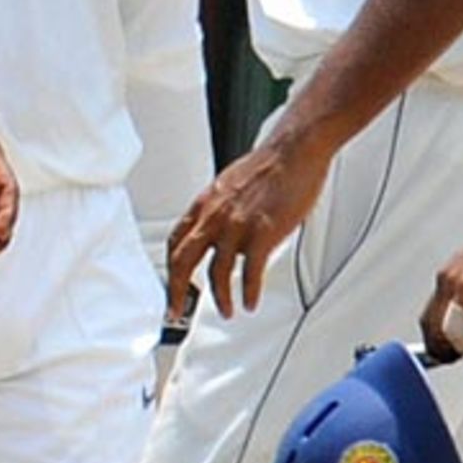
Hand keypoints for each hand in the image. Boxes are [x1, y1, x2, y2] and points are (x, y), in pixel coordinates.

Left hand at [167, 134, 330, 319]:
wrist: (292, 151)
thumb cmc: (267, 165)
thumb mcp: (229, 185)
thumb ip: (220, 210)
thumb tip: (220, 230)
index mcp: (205, 203)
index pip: (175, 240)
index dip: (170, 266)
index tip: (172, 284)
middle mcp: (214, 216)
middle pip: (183, 261)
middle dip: (177, 292)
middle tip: (178, 311)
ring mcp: (236, 225)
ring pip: (217, 273)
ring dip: (220, 298)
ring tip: (227, 311)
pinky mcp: (262, 233)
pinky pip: (250, 273)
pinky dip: (249, 292)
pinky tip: (250, 302)